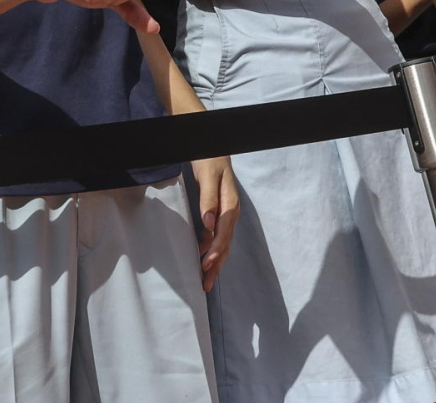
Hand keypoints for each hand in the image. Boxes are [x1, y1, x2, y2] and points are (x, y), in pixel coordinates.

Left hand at [190, 154, 240, 289]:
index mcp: (230, 205)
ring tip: (206, 280)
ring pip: (223, 244)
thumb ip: (209, 199)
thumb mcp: (208, 176)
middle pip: (225, 244)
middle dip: (216, 265)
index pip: (223, 234)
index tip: (205, 265)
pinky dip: (212, 250)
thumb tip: (208, 224)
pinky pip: (218, 237)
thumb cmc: (210, 161)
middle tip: (205, 284)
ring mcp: (227, 215)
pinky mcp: (221, 214)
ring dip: (215, 262)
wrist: (214, 150)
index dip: (214, 251)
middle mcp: (231, 213)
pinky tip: (203, 259)